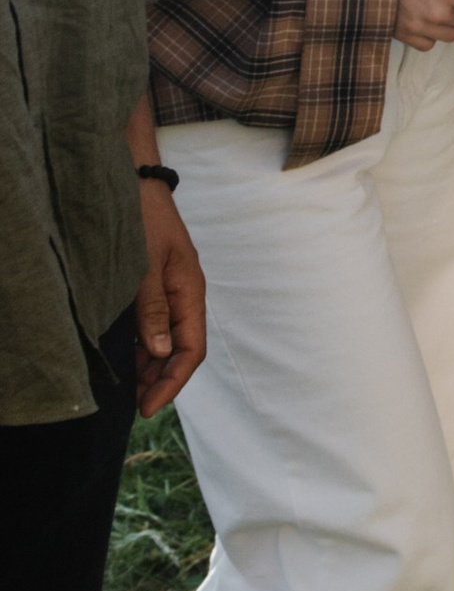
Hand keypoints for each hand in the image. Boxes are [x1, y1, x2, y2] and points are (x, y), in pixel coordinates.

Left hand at [132, 182, 206, 415]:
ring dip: (151, 367)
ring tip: (128, 389)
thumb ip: (153, 309)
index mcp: (190, 292)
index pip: (191, 350)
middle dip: (161, 381)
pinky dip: (142, 347)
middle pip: (181, 349)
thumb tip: (159, 353)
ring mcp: (171, 290)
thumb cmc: (143, 220)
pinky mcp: (156, 285)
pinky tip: (125, 357)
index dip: (172, 382)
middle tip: (134, 406)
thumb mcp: (145, 266)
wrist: (136, 183)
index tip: (147, 407)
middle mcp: (185, 295)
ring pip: (167, 340)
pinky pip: (155, 325)